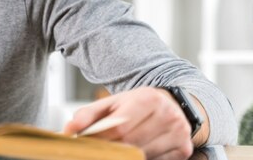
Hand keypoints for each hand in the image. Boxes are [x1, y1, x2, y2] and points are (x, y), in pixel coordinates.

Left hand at [63, 87, 193, 159]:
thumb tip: (68, 130)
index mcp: (147, 99)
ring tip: (116, 151)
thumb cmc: (136, 105)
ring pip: (144, 155)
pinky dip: (143, 159)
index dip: (102, 138)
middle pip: (132, 143)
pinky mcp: (184, 150)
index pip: (121, 126)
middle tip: (98, 151)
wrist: (172, 104)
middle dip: (111, 150)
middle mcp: (167, 115)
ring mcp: (179, 134)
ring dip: (126, 156)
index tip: (88, 144)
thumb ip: (88, 115)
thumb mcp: (112, 103)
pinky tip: (136, 152)